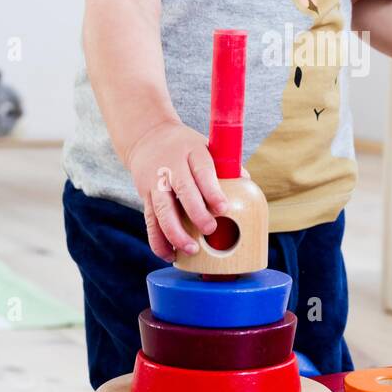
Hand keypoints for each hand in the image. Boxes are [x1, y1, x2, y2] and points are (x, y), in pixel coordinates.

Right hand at [126, 120, 246, 261]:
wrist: (147, 137)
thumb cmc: (186, 147)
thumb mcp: (206, 147)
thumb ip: (224, 166)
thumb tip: (246, 183)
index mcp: (192, 153)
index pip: (203, 171)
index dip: (212, 191)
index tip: (224, 208)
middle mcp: (171, 167)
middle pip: (182, 191)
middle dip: (196, 213)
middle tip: (210, 229)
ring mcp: (155, 183)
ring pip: (162, 210)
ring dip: (175, 232)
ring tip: (191, 250)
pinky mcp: (145, 197)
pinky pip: (150, 222)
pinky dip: (158, 240)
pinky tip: (169, 254)